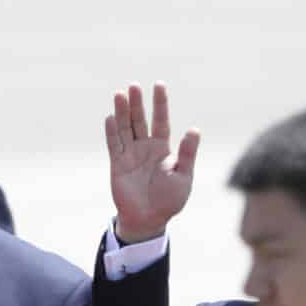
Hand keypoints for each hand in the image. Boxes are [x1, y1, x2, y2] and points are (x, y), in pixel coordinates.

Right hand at [107, 82, 199, 244]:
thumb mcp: (183, 176)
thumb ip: (187, 154)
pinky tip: (110, 117)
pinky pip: (114, 145)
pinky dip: (112, 132)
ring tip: (120, 94)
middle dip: (137, 103)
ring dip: (122, 112)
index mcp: (162, 149)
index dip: (160, 103)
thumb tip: (194, 130)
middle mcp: (145, 148)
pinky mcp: (117, 165)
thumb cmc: (169, 200)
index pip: (161, 120)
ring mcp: (130, 155)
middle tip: (134, 85)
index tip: (158, 85)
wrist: (149, 220)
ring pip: (125, 128)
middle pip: (140, 120)